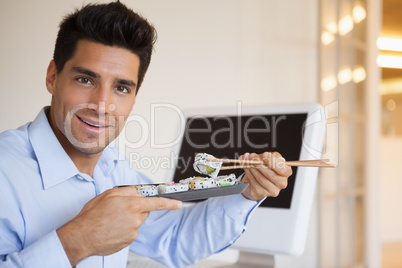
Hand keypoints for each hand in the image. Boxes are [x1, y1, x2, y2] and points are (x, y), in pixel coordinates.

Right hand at [56, 186, 181, 265]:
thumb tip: (138, 192)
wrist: (82, 236)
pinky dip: (124, 229)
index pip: (158, 203)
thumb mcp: (109, 194)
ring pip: (137, 222)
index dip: (170, 203)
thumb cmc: (93, 215)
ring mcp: (133, 232)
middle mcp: (136, 219)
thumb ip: (127, 191)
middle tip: (120, 209)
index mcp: (133, 205)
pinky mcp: (128, 242)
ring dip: (128, 220)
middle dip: (136, 209)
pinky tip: (112, 228)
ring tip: (112, 220)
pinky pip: (130, 232)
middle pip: (144, 211)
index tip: (179, 204)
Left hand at [240, 152, 291, 200]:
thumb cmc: (265, 167)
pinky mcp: (262, 193)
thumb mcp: (268, 158)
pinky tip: (246, 167)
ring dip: (252, 168)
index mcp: (286, 172)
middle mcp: (281, 183)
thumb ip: (266, 156)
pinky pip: (254, 182)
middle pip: (270, 174)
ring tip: (247, 160)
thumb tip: (262, 155)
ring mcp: (272, 190)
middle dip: (260, 164)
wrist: (256, 180)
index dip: (273, 162)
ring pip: (261, 178)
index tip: (265, 155)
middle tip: (253, 157)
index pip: (283, 169)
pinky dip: (248, 173)